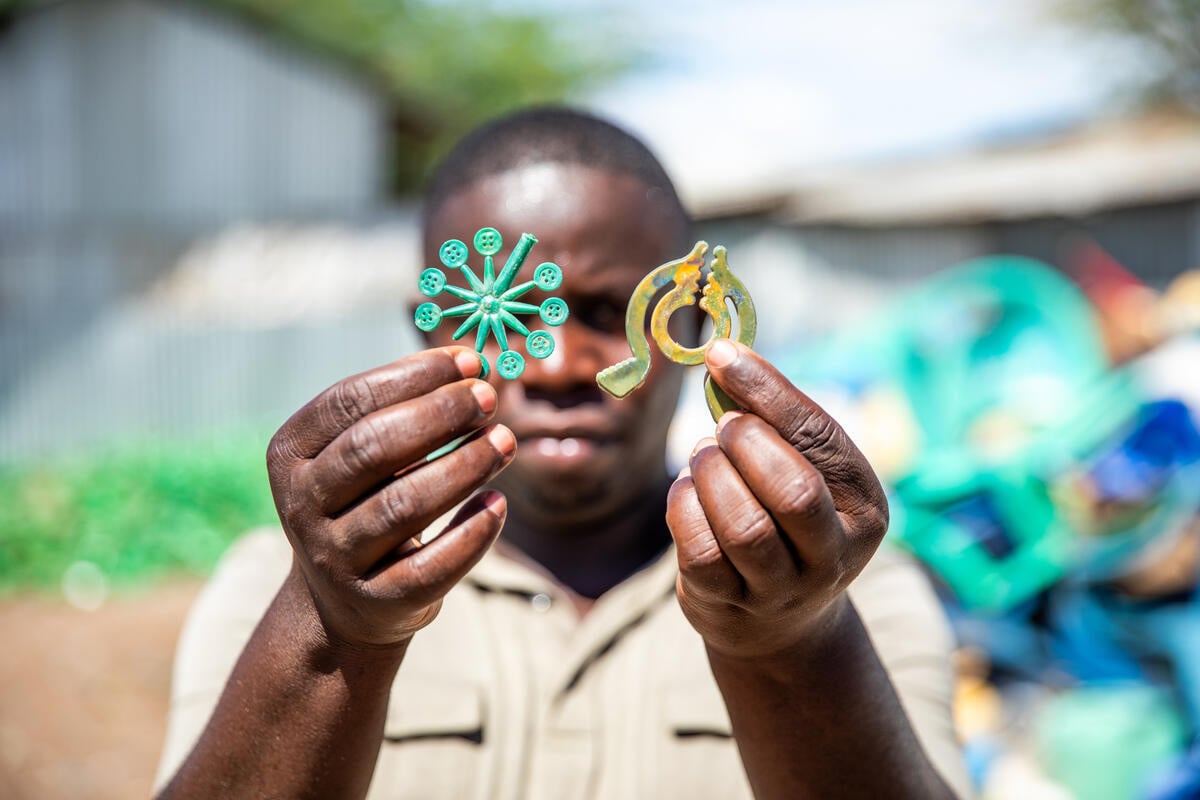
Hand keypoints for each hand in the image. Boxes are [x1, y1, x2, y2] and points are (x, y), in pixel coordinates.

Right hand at [266, 347, 515, 648]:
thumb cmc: (365, 500)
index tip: (467, 361)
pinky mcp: (376, 602)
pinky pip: (431, 566)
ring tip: (505, 442)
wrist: (342, 601)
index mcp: (290, 454)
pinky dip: (471, 533)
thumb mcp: (361, 453)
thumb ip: (405, 407)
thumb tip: (471, 365)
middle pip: (372, 448)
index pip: (349, 401)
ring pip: (404, 505)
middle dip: (439, 415)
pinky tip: (498, 503)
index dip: (413, 376)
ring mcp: (334, 558)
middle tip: (488, 399)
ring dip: (464, 467)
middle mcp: (302, 506)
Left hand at [666, 339, 888, 659]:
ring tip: (702, 457)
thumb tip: (723, 354)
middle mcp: (832, 556)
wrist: (778, 618)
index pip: (820, 439)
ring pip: (744, 528)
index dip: (767, 391)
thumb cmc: (789, 518)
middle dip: (746, 444)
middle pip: (793, 493)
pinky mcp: (729, 606)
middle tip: (722, 426)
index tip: (721, 354)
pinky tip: (686, 492)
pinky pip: (701, 553)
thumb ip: (776, 420)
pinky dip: (684, 508)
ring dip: (711, 476)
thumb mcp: (804, 470)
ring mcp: (782, 589)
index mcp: (865, 508)